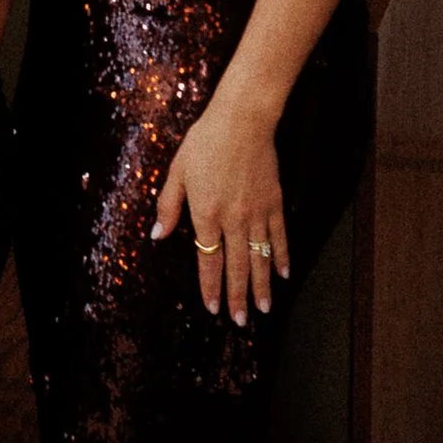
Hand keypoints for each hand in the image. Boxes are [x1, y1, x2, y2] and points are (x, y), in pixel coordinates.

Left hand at [154, 94, 285, 324]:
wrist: (242, 121)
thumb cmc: (205, 143)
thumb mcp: (177, 172)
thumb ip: (168, 206)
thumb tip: (158, 235)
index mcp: (206, 213)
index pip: (208, 260)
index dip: (210, 286)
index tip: (211, 307)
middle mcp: (233, 219)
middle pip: (236, 267)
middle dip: (237, 297)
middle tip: (240, 321)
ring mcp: (257, 213)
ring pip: (260, 258)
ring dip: (262, 286)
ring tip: (264, 309)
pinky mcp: (274, 203)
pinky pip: (280, 237)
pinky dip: (282, 257)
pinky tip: (284, 275)